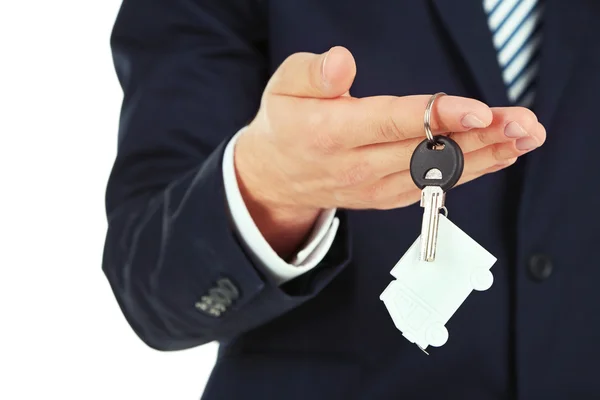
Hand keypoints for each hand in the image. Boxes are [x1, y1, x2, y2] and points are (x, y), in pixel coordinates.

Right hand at [235, 46, 545, 256]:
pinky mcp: (386, 197)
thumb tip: (343, 60)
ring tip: (525, 137)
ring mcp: (374, 187)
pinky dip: (470, 170)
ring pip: (437, 173)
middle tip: (523, 122)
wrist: (275, 177)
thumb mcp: (283, 88)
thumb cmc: (285, 123)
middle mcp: (357, 166)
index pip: (392, 123)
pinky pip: (434, 187)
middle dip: (480, 135)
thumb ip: (313, 73)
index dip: (439, 116)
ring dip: (486, 154)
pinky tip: (499, 155)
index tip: (479, 109)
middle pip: (427, 151)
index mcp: (331, 133)